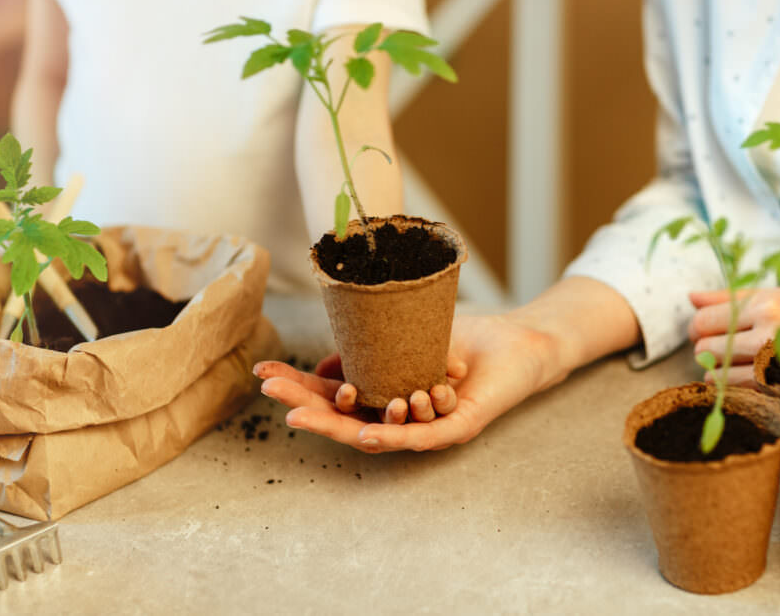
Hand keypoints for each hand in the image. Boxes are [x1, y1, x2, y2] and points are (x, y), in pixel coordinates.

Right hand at [255, 312, 560, 452]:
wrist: (516, 341)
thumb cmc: (464, 343)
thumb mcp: (406, 340)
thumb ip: (367, 354)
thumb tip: (324, 365)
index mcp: (387, 397)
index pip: (335, 397)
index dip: (299, 388)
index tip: (263, 374)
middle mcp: (404, 419)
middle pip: (347, 420)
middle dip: (305, 408)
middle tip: (269, 394)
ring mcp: (429, 427)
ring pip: (377, 433)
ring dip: (339, 424)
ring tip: (304, 412)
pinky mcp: (458, 428)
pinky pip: (421, 438)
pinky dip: (392, 437)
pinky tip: (365, 435)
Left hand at [688, 287, 779, 386]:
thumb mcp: (774, 296)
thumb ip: (729, 297)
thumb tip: (690, 297)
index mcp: (765, 305)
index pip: (704, 321)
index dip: (697, 329)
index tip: (704, 331)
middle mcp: (768, 333)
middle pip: (706, 348)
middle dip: (708, 349)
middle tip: (723, 346)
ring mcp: (774, 364)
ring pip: (716, 372)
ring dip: (717, 369)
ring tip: (735, 360)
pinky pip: (735, 389)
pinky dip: (730, 384)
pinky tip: (743, 374)